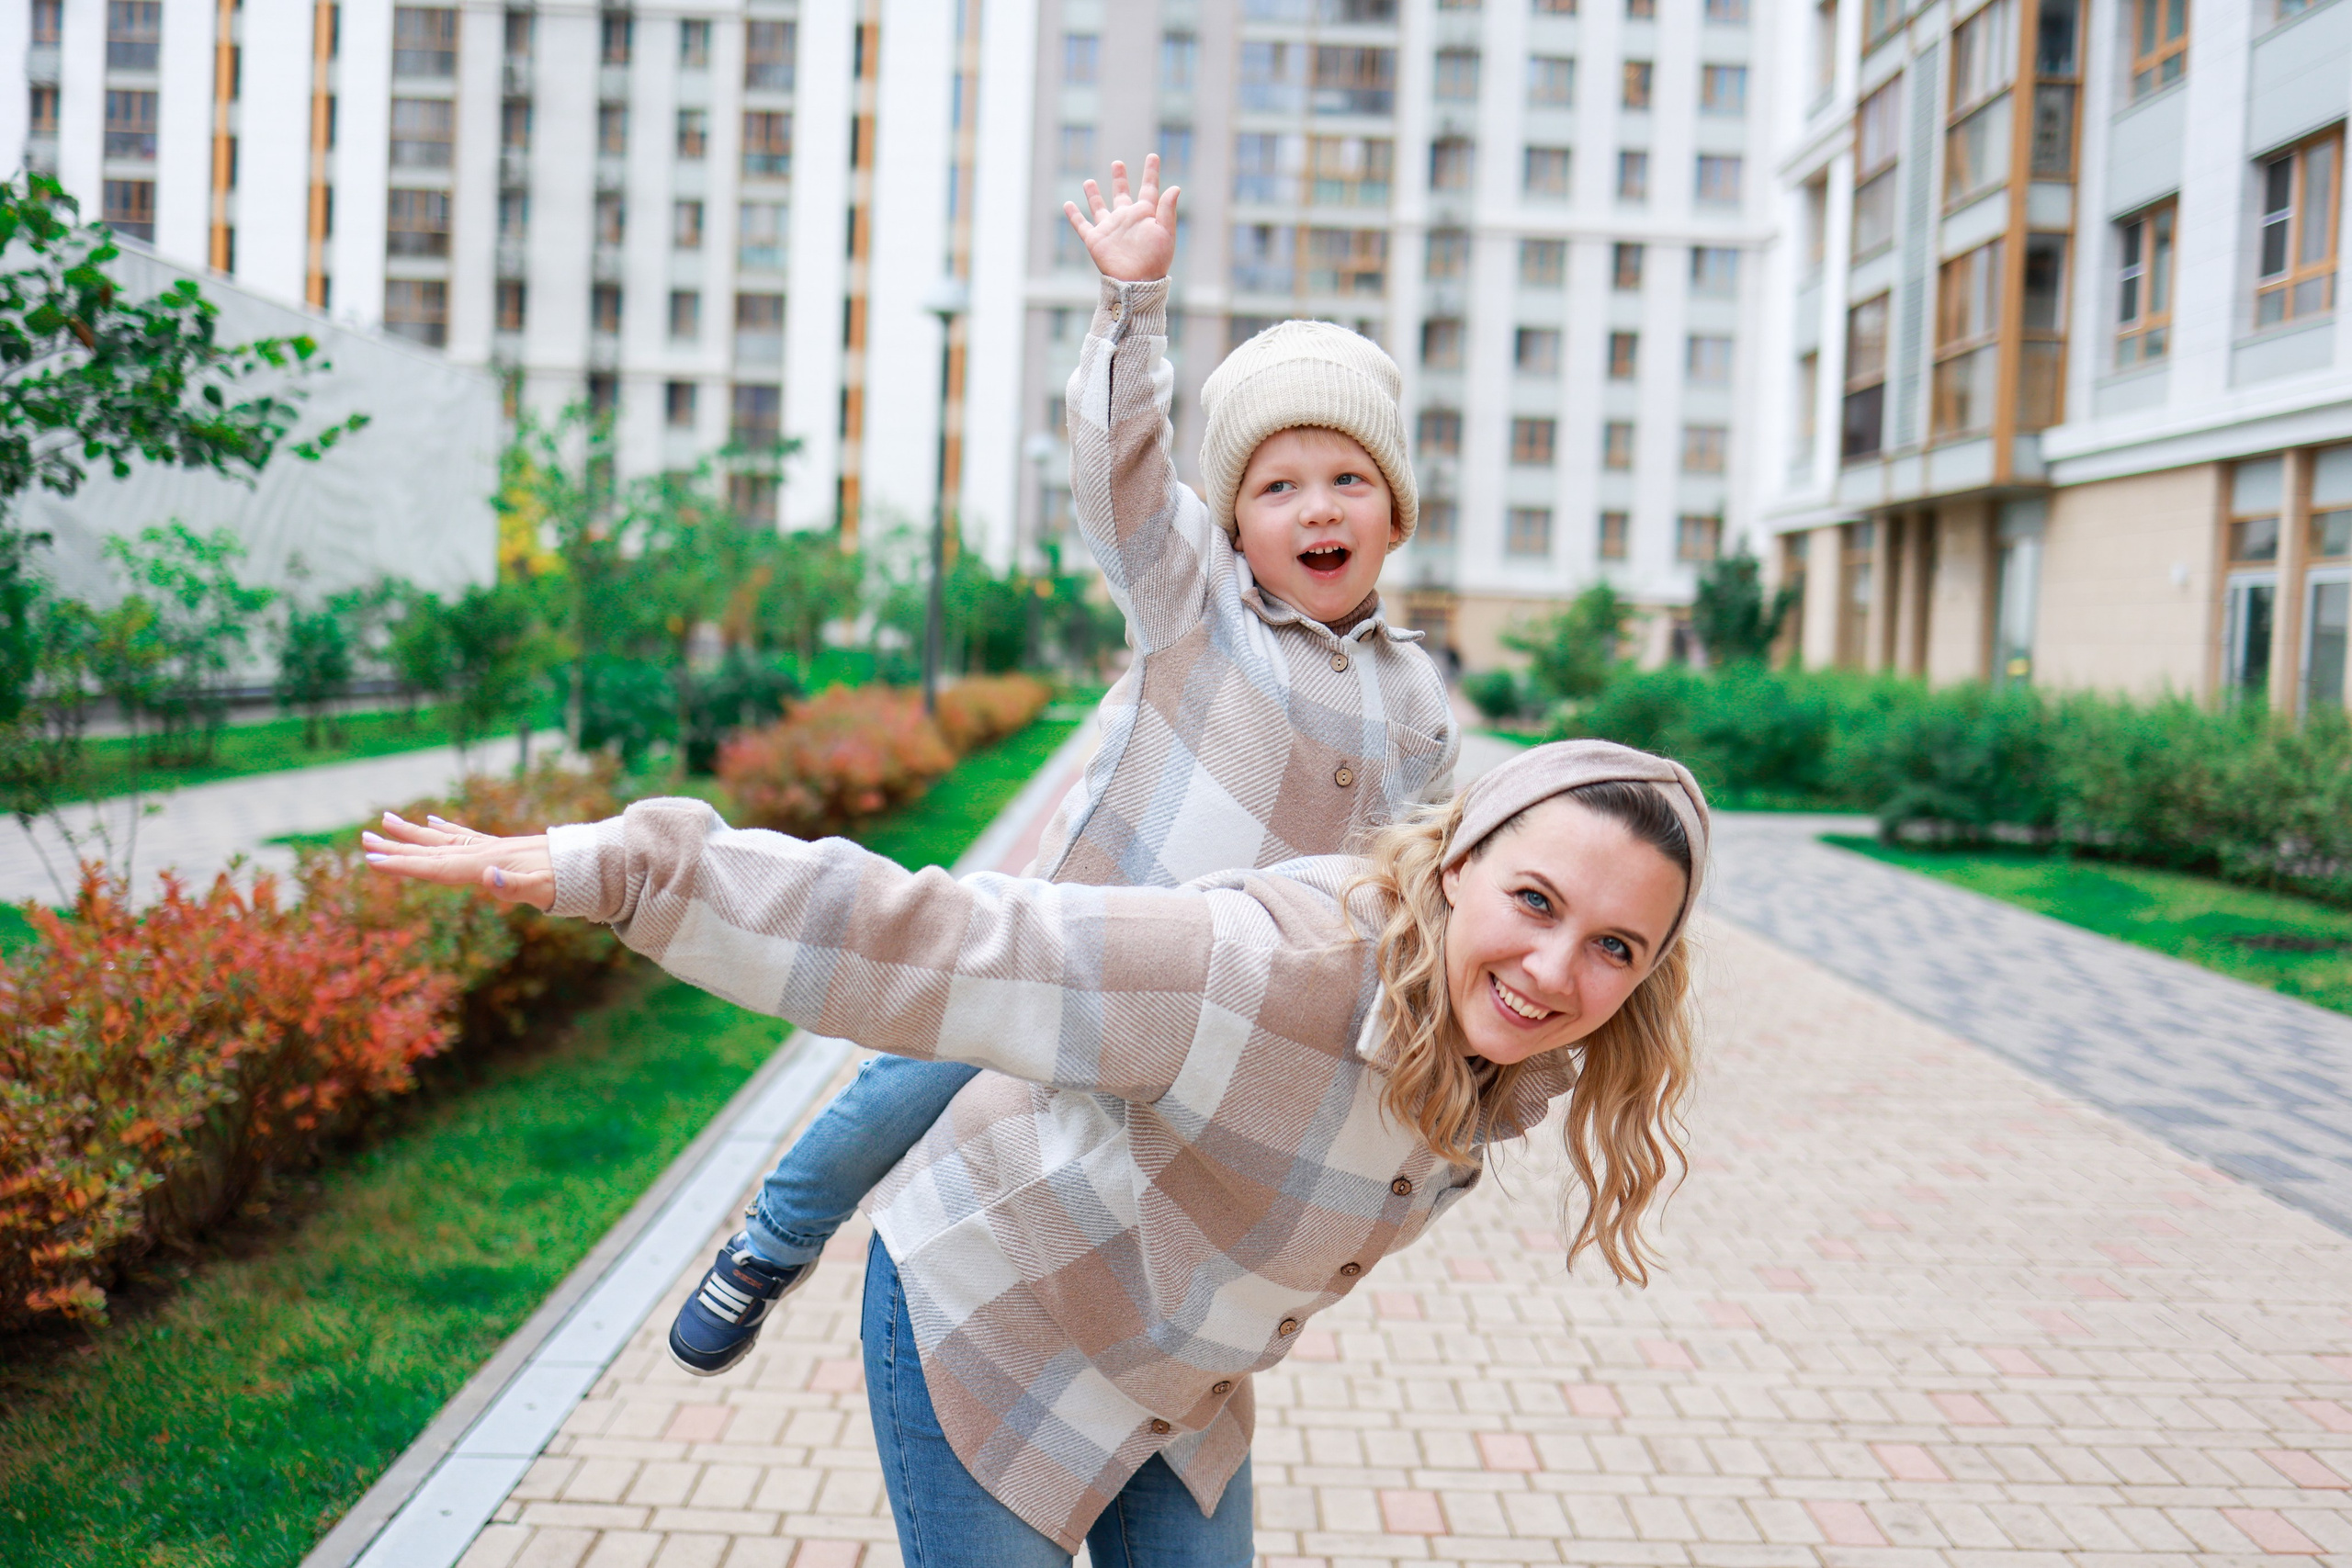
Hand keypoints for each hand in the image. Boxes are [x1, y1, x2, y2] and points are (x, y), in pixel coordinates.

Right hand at [362, 812, 556, 910]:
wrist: (589, 863)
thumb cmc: (567, 882)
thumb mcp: (544, 890)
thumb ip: (516, 887)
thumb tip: (488, 878)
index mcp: (486, 864)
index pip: (437, 867)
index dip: (404, 865)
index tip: (374, 861)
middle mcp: (483, 852)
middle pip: (432, 850)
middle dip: (398, 847)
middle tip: (364, 838)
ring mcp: (491, 847)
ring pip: (443, 840)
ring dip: (413, 834)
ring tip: (386, 819)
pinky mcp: (500, 847)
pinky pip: (464, 836)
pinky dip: (444, 830)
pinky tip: (432, 823)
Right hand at [1064, 156, 1179, 283]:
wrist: (1137, 282)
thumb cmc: (1156, 260)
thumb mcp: (1165, 232)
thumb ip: (1167, 210)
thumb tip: (1175, 188)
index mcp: (1144, 214)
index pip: (1149, 188)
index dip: (1151, 172)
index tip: (1153, 156)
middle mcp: (1126, 219)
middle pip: (1122, 194)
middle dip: (1119, 179)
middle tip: (1117, 163)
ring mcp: (1110, 229)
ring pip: (1099, 207)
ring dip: (1094, 195)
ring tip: (1089, 181)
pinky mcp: (1096, 240)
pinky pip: (1082, 225)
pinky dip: (1074, 215)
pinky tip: (1068, 204)